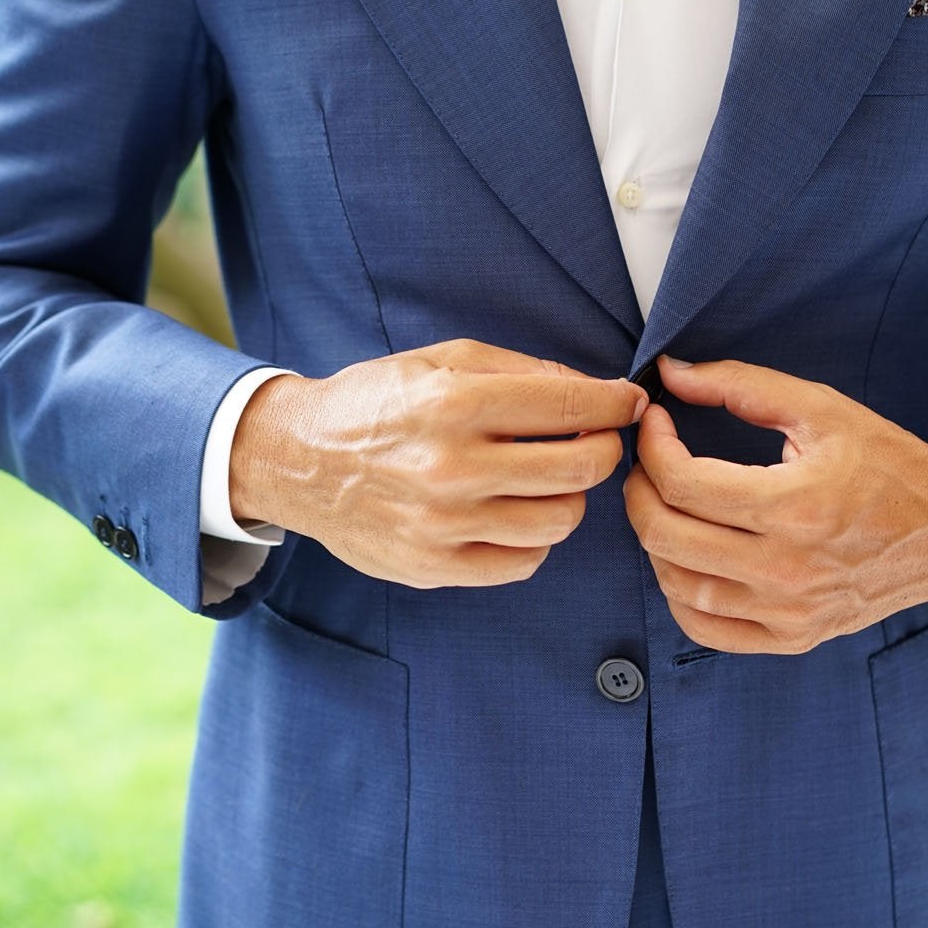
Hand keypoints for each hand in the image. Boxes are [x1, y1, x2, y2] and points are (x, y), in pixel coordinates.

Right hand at [229, 338, 647, 588]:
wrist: (296, 460)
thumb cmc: (375, 404)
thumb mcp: (441, 360)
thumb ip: (520, 370)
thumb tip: (592, 389)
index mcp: (455, 402)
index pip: (570, 403)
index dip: (615, 403)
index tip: (630, 403)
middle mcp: (452, 466)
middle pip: (580, 467)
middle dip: (605, 448)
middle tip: (597, 440)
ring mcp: (444, 524)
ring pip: (560, 520)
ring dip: (572, 496)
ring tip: (552, 478)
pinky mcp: (435, 566)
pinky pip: (524, 561)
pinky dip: (536, 538)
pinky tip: (518, 512)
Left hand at [623, 355, 927, 653]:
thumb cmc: (887, 464)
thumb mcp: (821, 409)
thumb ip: (742, 385)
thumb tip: (671, 374)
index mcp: (796, 505)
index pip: (683, 483)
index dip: (653, 446)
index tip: (657, 423)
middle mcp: (788, 568)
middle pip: (666, 536)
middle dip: (639, 491)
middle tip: (648, 465)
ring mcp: (788, 611)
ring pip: (677, 584)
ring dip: (655, 539)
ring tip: (666, 505)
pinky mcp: (792, 637)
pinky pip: (704, 627)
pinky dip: (678, 593)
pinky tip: (686, 558)